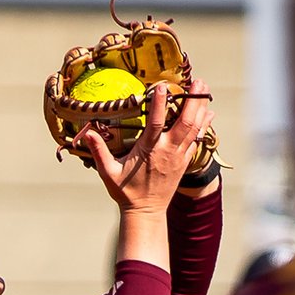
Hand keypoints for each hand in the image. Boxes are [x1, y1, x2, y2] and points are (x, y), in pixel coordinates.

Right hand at [75, 80, 215, 213]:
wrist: (146, 213)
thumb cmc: (126, 192)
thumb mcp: (109, 173)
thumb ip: (99, 152)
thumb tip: (87, 134)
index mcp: (149, 151)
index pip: (155, 123)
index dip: (159, 104)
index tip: (162, 86)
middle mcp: (167, 151)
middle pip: (185, 122)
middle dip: (193, 100)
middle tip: (197, 81)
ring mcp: (178, 157)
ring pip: (195, 129)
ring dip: (201, 108)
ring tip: (204, 89)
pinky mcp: (184, 162)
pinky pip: (197, 140)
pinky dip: (204, 125)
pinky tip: (208, 113)